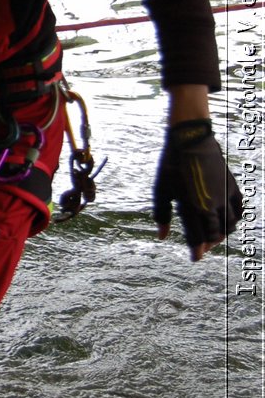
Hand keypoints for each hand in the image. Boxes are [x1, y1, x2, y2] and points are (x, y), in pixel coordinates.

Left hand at [153, 119, 242, 260]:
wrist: (190, 139)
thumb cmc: (171, 165)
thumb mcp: (160, 190)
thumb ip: (162, 215)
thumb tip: (162, 237)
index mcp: (191, 207)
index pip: (197, 238)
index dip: (197, 251)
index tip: (195, 258)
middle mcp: (210, 205)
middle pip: (215, 235)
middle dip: (208, 244)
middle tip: (201, 246)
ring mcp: (223, 196)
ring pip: (230, 225)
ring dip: (222, 233)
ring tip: (212, 234)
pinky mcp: (231, 186)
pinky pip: (238, 210)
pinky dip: (234, 219)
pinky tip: (225, 218)